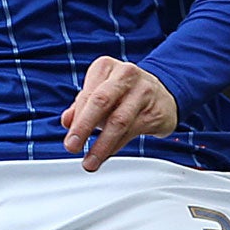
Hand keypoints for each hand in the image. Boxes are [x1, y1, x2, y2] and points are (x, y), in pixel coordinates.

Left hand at [61, 56, 177, 171]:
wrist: (163, 94)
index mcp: (106, 67)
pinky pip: (132, 131)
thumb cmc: (124, 93)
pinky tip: (108, 153)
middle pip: (101, 102)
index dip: (77, 120)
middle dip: (84, 127)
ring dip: (102, 145)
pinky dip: (117, 145)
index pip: (88, 95)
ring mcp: (144, 91)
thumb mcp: (99, 92)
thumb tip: (67, 121)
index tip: (70, 140)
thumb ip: (81, 107)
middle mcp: (126, 74)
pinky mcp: (156, 110)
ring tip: (91, 161)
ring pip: (119, 121)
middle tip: (73, 147)